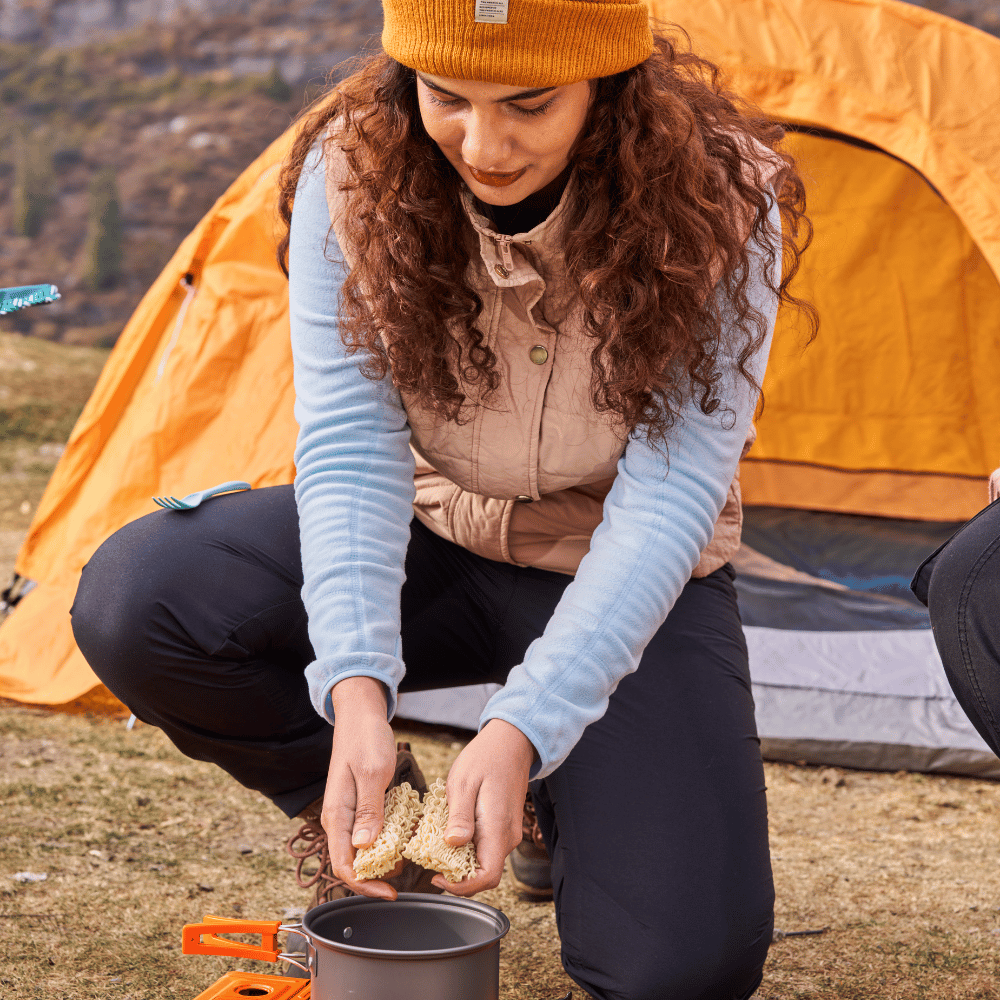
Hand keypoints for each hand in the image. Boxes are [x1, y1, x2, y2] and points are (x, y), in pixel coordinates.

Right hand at [321, 676, 399, 898]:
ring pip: (363, 850)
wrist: (360, 716)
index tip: (390, 893)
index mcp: (338, 814)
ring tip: (408, 856)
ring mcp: (350, 812)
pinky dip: (387, 839)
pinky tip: (404, 835)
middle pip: (353, 862)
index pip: (344, 865)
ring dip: (383, 859)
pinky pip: (371, 832)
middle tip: (405, 875)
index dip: (365, 885)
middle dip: (377, 876)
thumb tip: (365, 847)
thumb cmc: (365, 739)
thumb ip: (368, 809)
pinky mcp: (361, 805)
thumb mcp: (372, 771)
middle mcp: (340, 818)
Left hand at [431, 719, 536, 895]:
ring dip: (460, 861)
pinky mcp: (504, 827)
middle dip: (456, 875)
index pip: (486, 877)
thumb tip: (452, 843)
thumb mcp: (464, 782)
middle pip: (484, 874)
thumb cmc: (486, 757)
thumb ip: (459, 815)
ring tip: (436, 842)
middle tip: (430, 858)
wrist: (511, 741)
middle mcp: (507, 836)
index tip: (436, 877)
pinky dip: (467, 848)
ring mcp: (508, 832)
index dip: (461, 886)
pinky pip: (486, 848)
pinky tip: (451, 830)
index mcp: (497, 828)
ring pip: (484, 862)